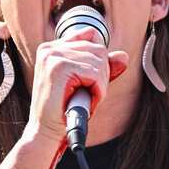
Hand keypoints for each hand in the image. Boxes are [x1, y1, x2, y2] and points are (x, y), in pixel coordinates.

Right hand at [26, 28, 128, 142]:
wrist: (45, 132)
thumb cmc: (63, 110)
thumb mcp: (85, 83)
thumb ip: (103, 67)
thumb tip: (123, 56)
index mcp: (52, 48)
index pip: (91, 36)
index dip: (99, 60)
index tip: (90, 79)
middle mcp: (50, 48)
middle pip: (99, 49)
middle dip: (102, 75)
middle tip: (87, 93)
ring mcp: (53, 56)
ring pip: (100, 61)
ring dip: (99, 85)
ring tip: (84, 98)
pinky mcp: (59, 67)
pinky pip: (96, 74)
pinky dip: (98, 91)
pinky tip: (86, 100)